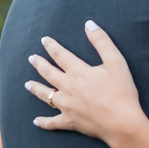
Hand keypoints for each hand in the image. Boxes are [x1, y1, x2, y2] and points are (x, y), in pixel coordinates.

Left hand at [26, 22, 143, 144]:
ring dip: (35, 88)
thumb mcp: (116, 62)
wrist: (121, 123)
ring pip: (46, 95)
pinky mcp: (70, 121)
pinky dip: (43, 122)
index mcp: (78, 72)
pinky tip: (36, 121)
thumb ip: (102, 42)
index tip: (44, 40)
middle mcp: (68, 87)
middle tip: (31, 58)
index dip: (51, 46)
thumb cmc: (121, 92)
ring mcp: (66, 106)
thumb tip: (89, 24)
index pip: (60, 55)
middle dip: (39, 64)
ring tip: (27, 84)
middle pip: (48, 73)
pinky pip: (52, 122)